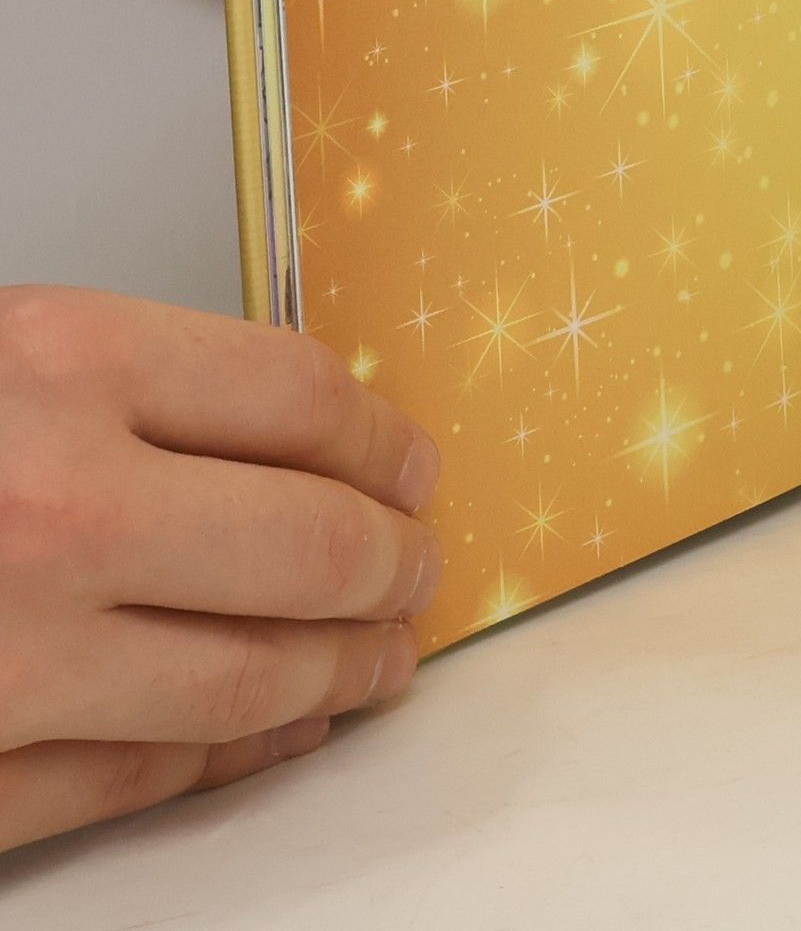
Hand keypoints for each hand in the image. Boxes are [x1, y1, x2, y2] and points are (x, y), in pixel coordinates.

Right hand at [0, 285, 440, 850]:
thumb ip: (117, 386)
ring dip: (344, 667)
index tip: (413, 462)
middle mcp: (50, 506)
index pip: (299, 396)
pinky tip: (278, 730)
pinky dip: (237, 752)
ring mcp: (9, 656)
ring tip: (386, 652)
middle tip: (421, 565)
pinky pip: (144, 773)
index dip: (381, 436)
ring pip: (250, 675)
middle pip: (310, 541)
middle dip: (393, 560)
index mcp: (55, 365)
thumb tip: (291, 433)